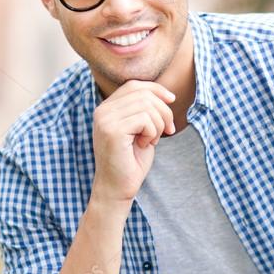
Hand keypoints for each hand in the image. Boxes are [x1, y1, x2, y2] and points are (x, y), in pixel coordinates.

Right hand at [91, 79, 175, 203]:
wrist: (117, 189)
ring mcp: (105, 119)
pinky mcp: (112, 130)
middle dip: (163, 111)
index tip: (172, 100)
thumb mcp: (141, 130)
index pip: (133, 85)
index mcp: (106, 108)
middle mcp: (102, 110)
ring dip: (158, 124)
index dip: (156, 89)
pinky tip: (143, 145)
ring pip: (147, 105)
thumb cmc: (131, 162)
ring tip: (151, 140)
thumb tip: (167, 94)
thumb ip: (146, 110)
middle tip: (167, 131)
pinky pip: (145, 119)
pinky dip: (153, 133)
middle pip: (143, 93)